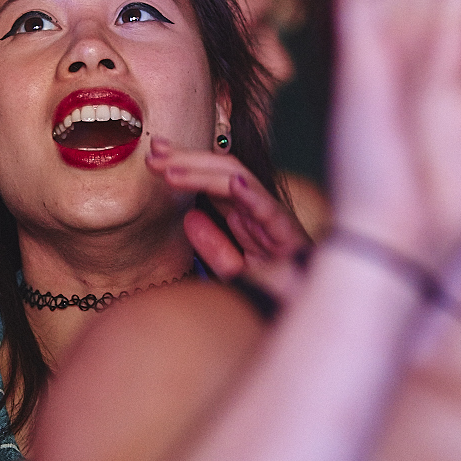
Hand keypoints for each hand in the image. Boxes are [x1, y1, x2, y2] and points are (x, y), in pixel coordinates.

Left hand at [148, 138, 310, 300]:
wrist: (307, 308)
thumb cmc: (274, 290)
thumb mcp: (233, 269)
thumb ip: (213, 245)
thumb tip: (190, 217)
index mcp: (242, 214)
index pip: (210, 180)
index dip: (182, 166)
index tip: (153, 157)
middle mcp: (256, 208)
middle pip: (220, 172)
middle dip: (187, 159)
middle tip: (154, 152)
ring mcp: (272, 218)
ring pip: (238, 182)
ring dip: (204, 172)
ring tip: (172, 170)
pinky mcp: (288, 234)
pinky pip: (269, 210)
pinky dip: (252, 196)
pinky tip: (232, 185)